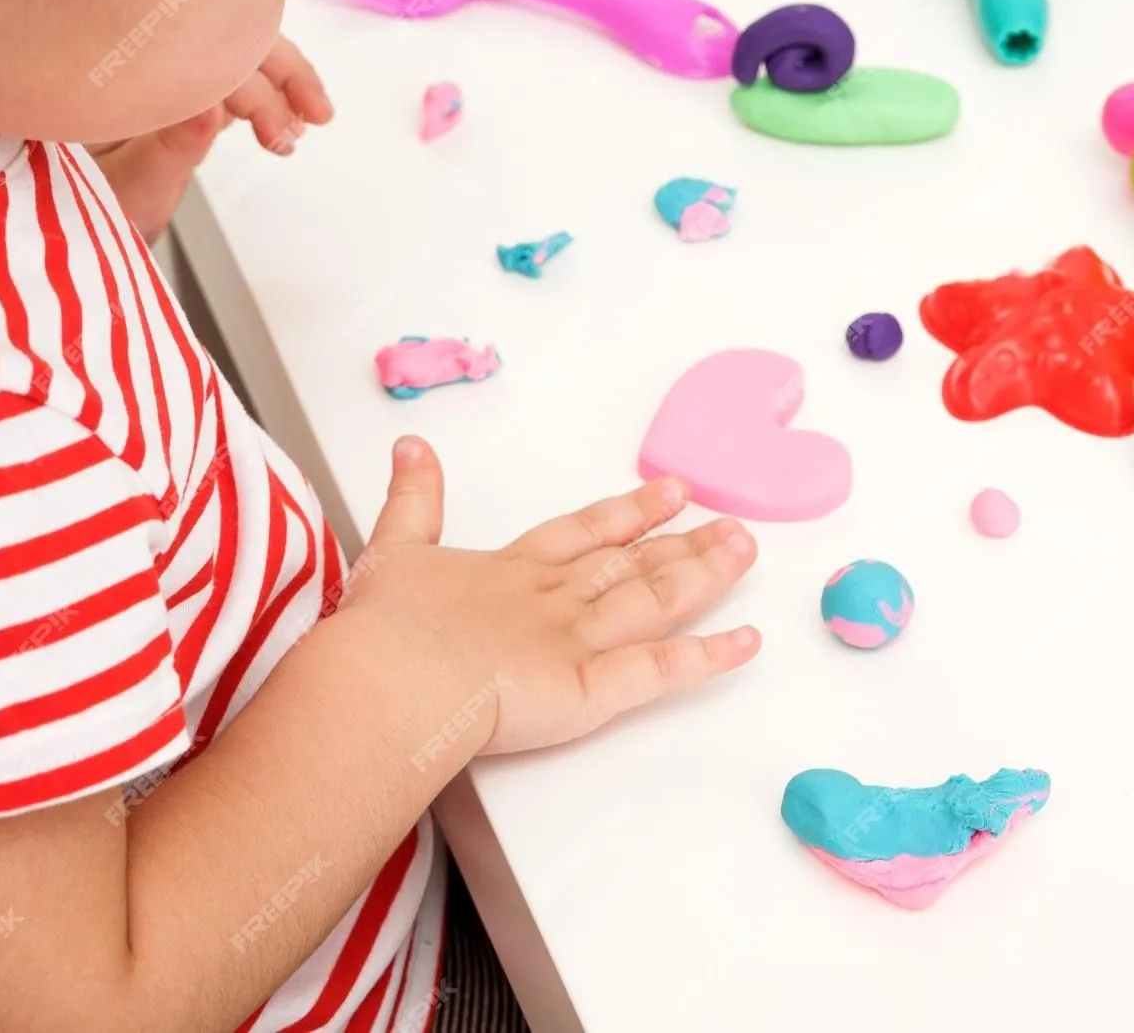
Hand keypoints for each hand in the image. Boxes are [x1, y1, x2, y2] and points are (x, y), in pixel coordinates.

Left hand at [90, 36, 332, 238]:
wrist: (72, 222)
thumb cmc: (84, 208)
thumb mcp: (124, 189)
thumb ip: (166, 151)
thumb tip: (209, 111)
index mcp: (112, 66)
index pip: (191, 46)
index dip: (243, 74)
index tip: (276, 122)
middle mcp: (138, 55)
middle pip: (219, 32)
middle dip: (277, 70)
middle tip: (313, 114)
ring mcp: (165, 66)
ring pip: (233, 47)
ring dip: (282, 77)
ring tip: (313, 115)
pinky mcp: (186, 85)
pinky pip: (234, 69)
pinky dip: (271, 88)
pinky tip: (292, 109)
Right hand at [345, 437, 762, 754]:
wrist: (388, 678)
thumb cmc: (385, 629)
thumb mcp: (392, 549)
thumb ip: (413, 500)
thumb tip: (411, 446)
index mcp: (513, 571)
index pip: (586, 533)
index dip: (630, 512)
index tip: (671, 491)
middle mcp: (555, 600)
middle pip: (633, 564)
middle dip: (684, 544)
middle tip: (733, 525)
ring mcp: (578, 641)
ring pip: (655, 600)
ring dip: (704, 576)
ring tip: (745, 552)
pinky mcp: (591, 687)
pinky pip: (661, 670)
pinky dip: (707, 658)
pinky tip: (747, 643)